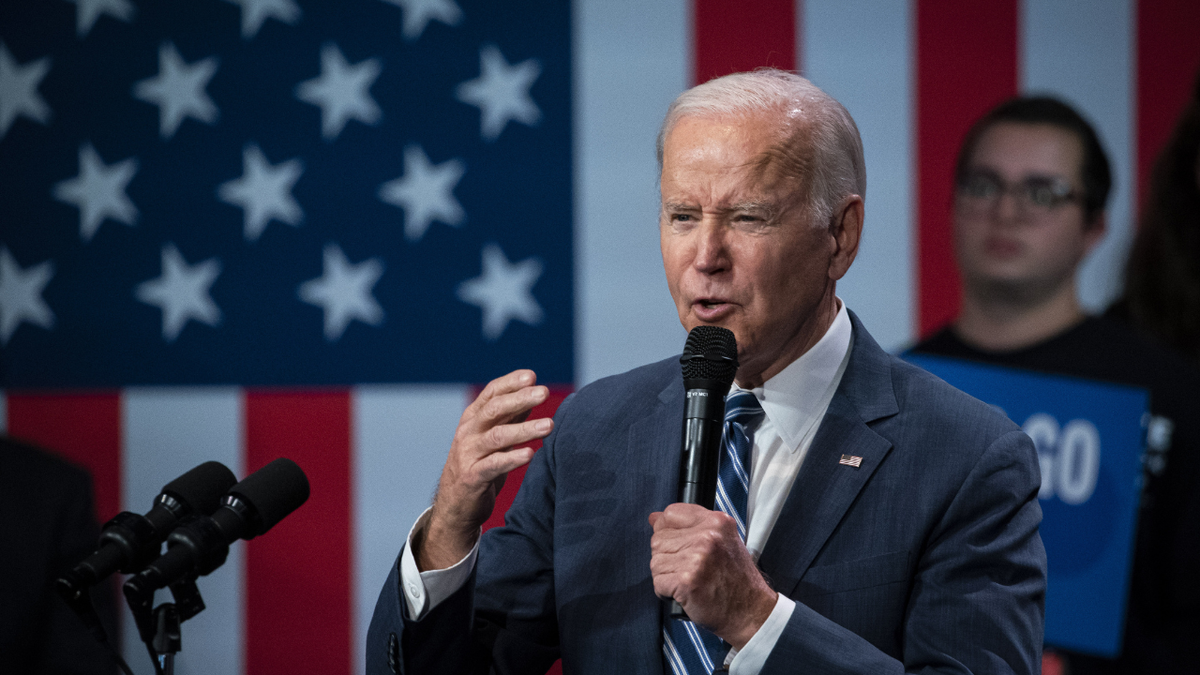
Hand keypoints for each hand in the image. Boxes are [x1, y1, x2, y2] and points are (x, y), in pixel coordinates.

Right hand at [416, 369, 552, 570]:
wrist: (455, 505)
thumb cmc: (479, 465)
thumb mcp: (493, 437)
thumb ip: (510, 417)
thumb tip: (532, 394)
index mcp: (473, 419)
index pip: (491, 393)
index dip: (510, 382)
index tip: (532, 376)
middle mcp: (468, 433)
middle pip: (494, 410)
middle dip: (520, 399)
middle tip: (544, 392)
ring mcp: (468, 455)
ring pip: (497, 436)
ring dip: (525, 429)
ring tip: (549, 425)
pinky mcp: (472, 478)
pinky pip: (493, 465)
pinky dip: (512, 459)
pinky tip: (530, 454)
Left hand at [649, 504, 776, 649]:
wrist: (751, 610)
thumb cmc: (737, 580)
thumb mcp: (723, 540)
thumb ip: (690, 526)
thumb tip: (654, 518)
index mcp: (717, 522)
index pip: (671, 513)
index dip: (665, 529)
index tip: (673, 541)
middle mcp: (707, 537)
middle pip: (659, 538)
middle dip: (666, 556)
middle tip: (686, 568)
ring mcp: (696, 559)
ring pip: (656, 561)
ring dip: (666, 575)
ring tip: (687, 580)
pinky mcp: (686, 581)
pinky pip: (658, 582)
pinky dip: (665, 591)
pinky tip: (684, 592)